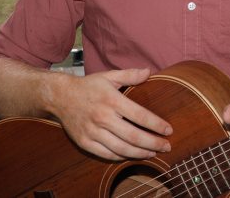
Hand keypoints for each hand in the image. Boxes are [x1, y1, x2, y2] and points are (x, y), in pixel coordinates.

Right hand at [43, 68, 172, 160]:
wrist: (60, 96)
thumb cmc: (89, 86)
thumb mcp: (109, 76)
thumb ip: (130, 75)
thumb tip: (148, 72)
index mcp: (112, 100)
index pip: (140, 116)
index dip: (157, 125)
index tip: (169, 130)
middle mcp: (103, 117)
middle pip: (133, 137)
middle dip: (153, 144)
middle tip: (166, 146)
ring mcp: (93, 132)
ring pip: (121, 149)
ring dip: (140, 153)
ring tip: (153, 153)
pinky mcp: (85, 142)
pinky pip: (107, 154)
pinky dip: (122, 157)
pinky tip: (132, 154)